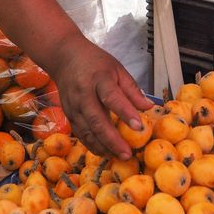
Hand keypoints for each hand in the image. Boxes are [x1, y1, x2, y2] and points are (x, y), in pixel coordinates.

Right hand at [49, 34, 153, 158]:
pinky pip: (80, 133)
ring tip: (118, 156)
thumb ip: (132, 89)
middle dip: (112, 140)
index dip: (126, 113)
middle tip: (128, 153)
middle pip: (96, 119)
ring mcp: (73, 105)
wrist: (65, 57)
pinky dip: (91, 145)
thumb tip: (148, 108)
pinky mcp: (68, 113)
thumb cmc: (95, 62)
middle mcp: (83, 93)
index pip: (113, 97)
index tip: (140, 127)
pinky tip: (104, 152)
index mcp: (99, 78)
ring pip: (86, 130)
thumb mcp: (117, 69)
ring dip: (102, 146)